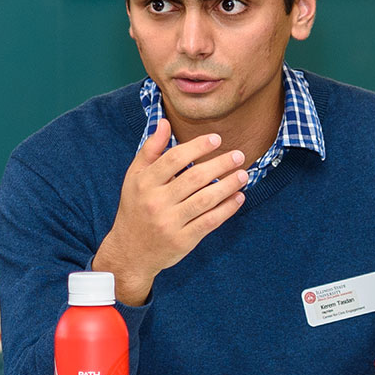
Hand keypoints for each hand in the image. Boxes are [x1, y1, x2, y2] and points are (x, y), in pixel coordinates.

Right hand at [91, 118, 248, 304]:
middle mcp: (156, 202)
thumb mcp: (134, 177)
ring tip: (244, 174)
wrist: (130, 252)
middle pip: (194, 177)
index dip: (198, 146)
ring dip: (229, 185)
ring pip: (206, 200)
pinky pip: (210, 221)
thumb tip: (165, 123)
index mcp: (144, 183)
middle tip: (238, 155)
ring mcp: (170, 223)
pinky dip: (227, 209)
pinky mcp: (183, 241)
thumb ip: (150, 150)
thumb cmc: (135, 208)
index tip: (216, 139)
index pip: (175, 158)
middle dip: (220, 164)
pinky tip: (238, 197)